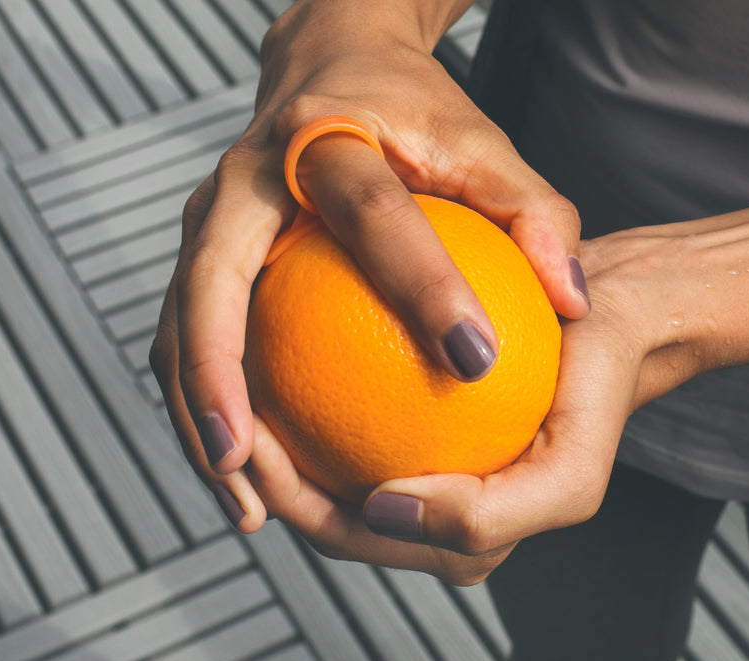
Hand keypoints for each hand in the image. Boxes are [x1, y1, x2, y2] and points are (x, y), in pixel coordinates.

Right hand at [149, 0, 590, 532]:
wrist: (327, 69)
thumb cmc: (411, 116)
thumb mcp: (482, 146)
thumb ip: (532, 211)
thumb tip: (571, 302)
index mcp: (324, 137)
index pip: (370, 213)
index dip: (421, 285)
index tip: (474, 364)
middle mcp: (243, 179)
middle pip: (211, 280)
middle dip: (219, 377)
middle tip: (251, 465)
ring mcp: (207, 220)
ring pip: (177, 325)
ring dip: (197, 416)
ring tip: (244, 503)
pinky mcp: (200, 256)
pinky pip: (187, 340)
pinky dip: (205, 407)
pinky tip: (249, 474)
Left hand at [240, 185, 748, 583]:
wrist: (611, 322)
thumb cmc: (595, 397)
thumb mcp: (566, 478)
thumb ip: (482, 520)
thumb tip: (380, 511)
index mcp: (455, 539)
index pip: (350, 537)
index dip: (290, 503)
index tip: (257, 444)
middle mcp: (427, 509)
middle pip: (320, 504)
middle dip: (263, 471)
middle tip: (233, 409)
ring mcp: (418, 463)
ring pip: (323, 460)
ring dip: (276, 432)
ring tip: (241, 381)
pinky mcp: (415, 417)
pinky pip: (344, 407)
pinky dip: (309, 387)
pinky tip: (279, 341)